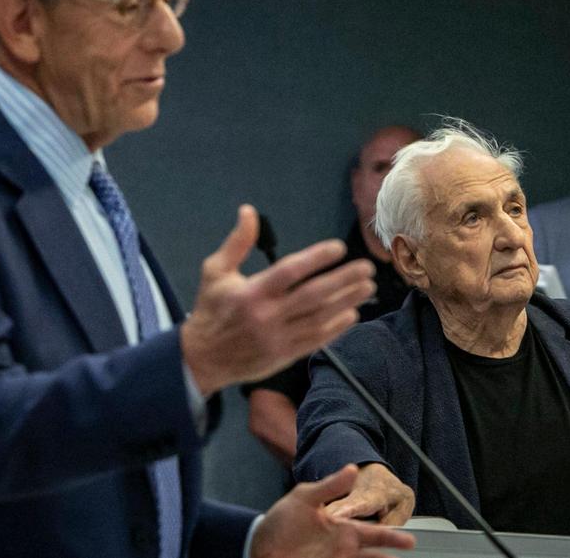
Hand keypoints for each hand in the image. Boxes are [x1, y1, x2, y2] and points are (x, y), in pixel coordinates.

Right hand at [182, 205, 375, 395]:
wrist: (202, 359)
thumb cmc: (210, 309)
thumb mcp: (215, 271)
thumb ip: (237, 242)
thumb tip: (249, 211)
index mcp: (252, 292)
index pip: (290, 271)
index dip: (317, 258)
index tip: (338, 248)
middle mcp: (267, 315)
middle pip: (313, 295)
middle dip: (343, 280)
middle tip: (367, 268)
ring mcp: (278, 338)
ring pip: (320, 318)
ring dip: (347, 302)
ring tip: (367, 287)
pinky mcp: (284, 355)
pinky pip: (316, 340)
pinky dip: (336, 328)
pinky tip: (352, 314)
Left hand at [251, 464, 415, 557]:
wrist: (259, 545)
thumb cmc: (282, 521)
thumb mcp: (304, 498)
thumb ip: (330, 486)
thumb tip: (352, 469)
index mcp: (342, 528)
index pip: (373, 532)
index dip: (392, 536)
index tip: (409, 539)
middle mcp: (342, 547)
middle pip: (373, 554)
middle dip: (390, 556)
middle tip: (410, 550)